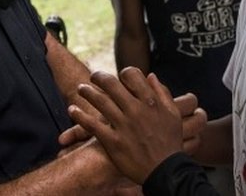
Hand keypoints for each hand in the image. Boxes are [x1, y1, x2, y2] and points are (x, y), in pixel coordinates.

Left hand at [59, 85, 205, 152]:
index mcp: (151, 101)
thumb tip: (151, 76)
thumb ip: (162, 93)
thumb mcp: (173, 114)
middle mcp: (136, 110)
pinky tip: (72, 110)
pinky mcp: (113, 142)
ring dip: (87, 92)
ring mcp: (123, 125)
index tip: (119, 78)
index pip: (132, 75)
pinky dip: (79, 116)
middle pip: (111, 84)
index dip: (123, 73)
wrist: (165, 171)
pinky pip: (92, 125)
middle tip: (93, 76)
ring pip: (99, 101)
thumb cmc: (170, 142)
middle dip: (99, 77)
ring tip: (81, 89)